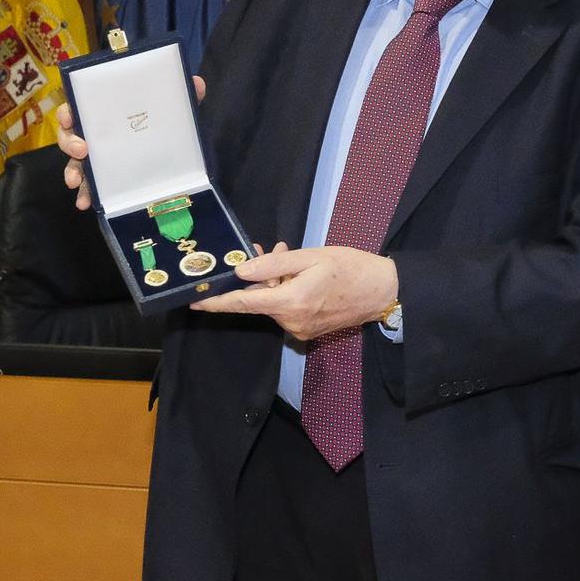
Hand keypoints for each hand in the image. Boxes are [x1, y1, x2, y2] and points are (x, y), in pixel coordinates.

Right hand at [55, 75, 205, 210]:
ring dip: (72, 171)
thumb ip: (182, 96)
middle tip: (83, 149)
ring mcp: (97, 158)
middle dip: (70, 141)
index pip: (79, 106)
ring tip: (76, 182)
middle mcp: (96, 134)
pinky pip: (89, 186)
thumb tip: (198, 83)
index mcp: (107, 113)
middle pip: (70, 134)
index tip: (70, 117)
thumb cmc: (162, 122)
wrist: (172, 151)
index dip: (69, 111)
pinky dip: (84, 194)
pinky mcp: (104, 178)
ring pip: (74, 162)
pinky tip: (85, 203)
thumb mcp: (173, 108)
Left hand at [189, 244, 397, 340]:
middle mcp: (291, 322)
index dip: (217, 302)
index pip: (243, 303)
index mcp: (290, 302)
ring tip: (293, 257)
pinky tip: (303, 276)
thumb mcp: (312, 257)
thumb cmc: (351, 268)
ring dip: (275, 282)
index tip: (194, 302)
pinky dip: (287, 293)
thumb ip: (275, 264)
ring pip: (273, 304)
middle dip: (257, 276)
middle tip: (270, 248)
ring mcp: (300, 330)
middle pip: (259, 300)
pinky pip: (287, 310)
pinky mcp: (308, 332)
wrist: (386, 292)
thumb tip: (242, 270)